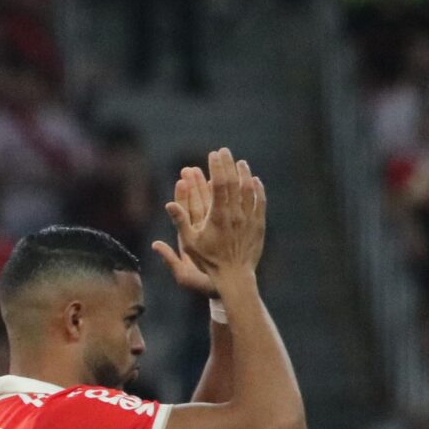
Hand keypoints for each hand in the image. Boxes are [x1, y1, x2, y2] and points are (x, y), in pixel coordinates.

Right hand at [156, 147, 263, 283]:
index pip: (219, 185)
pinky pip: (260, 202)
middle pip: (234, 182)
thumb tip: (169, 204)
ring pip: (249, 190)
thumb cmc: (208, 262)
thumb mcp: (189, 244)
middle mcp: (235, 214)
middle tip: (224, 151)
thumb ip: (180, 222)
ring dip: (244, 174)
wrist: (234, 277)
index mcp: (218, 217)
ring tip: (240, 162)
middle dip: (228, 165)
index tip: (213, 155)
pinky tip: (254, 181)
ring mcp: (249, 219)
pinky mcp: (258, 225)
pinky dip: (257, 189)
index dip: (217, 167)